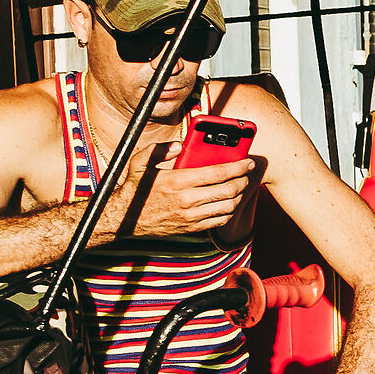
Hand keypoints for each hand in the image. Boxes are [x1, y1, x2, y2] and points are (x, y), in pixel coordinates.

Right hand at [106, 151, 260, 241]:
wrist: (126, 219)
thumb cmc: (135, 188)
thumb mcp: (139, 162)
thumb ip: (158, 149)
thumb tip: (178, 146)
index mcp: (178, 181)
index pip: (218, 173)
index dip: (238, 167)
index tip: (248, 162)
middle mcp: (188, 200)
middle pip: (228, 190)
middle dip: (243, 180)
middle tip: (247, 173)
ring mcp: (191, 217)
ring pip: (228, 207)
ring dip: (240, 196)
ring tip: (242, 186)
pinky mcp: (192, 228)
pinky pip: (220, 220)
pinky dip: (231, 210)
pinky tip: (231, 202)